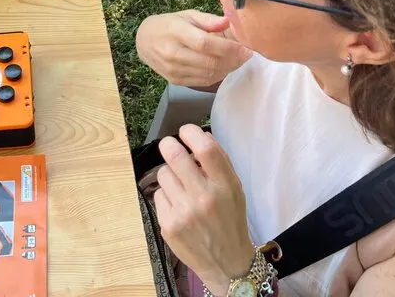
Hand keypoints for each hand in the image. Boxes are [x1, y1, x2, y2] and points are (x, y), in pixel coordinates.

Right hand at [136, 11, 251, 87]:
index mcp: (176, 32)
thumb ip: (208, 20)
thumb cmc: (168, 24)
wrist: (144, 41)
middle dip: (233, 60)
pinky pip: (202, 81)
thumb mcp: (187, 15)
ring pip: (208, 74)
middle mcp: (172, 53)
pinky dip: (217, 75)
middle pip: (209, 62)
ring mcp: (173, 69)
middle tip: (246, 54)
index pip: (205, 43)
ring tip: (238, 60)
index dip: (228, 47)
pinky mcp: (175, 80)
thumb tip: (229, 22)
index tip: (245, 46)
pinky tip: (225, 67)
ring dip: (228, 69)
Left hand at [155, 124, 255, 295]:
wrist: (227, 263)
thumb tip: (198, 137)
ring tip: (181, 187)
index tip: (186, 131)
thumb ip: (219, 163)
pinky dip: (166, 196)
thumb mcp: (235, 190)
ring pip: (163, 173)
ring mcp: (184, 212)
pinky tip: (178, 206)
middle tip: (171, 146)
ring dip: (170, 174)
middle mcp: (203, 198)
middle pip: (175, 155)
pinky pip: (159, 194)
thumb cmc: (230, 220)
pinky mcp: (168, 225)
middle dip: (169, 145)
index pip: (205, 148)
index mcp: (225, 187)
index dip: (191, 132)